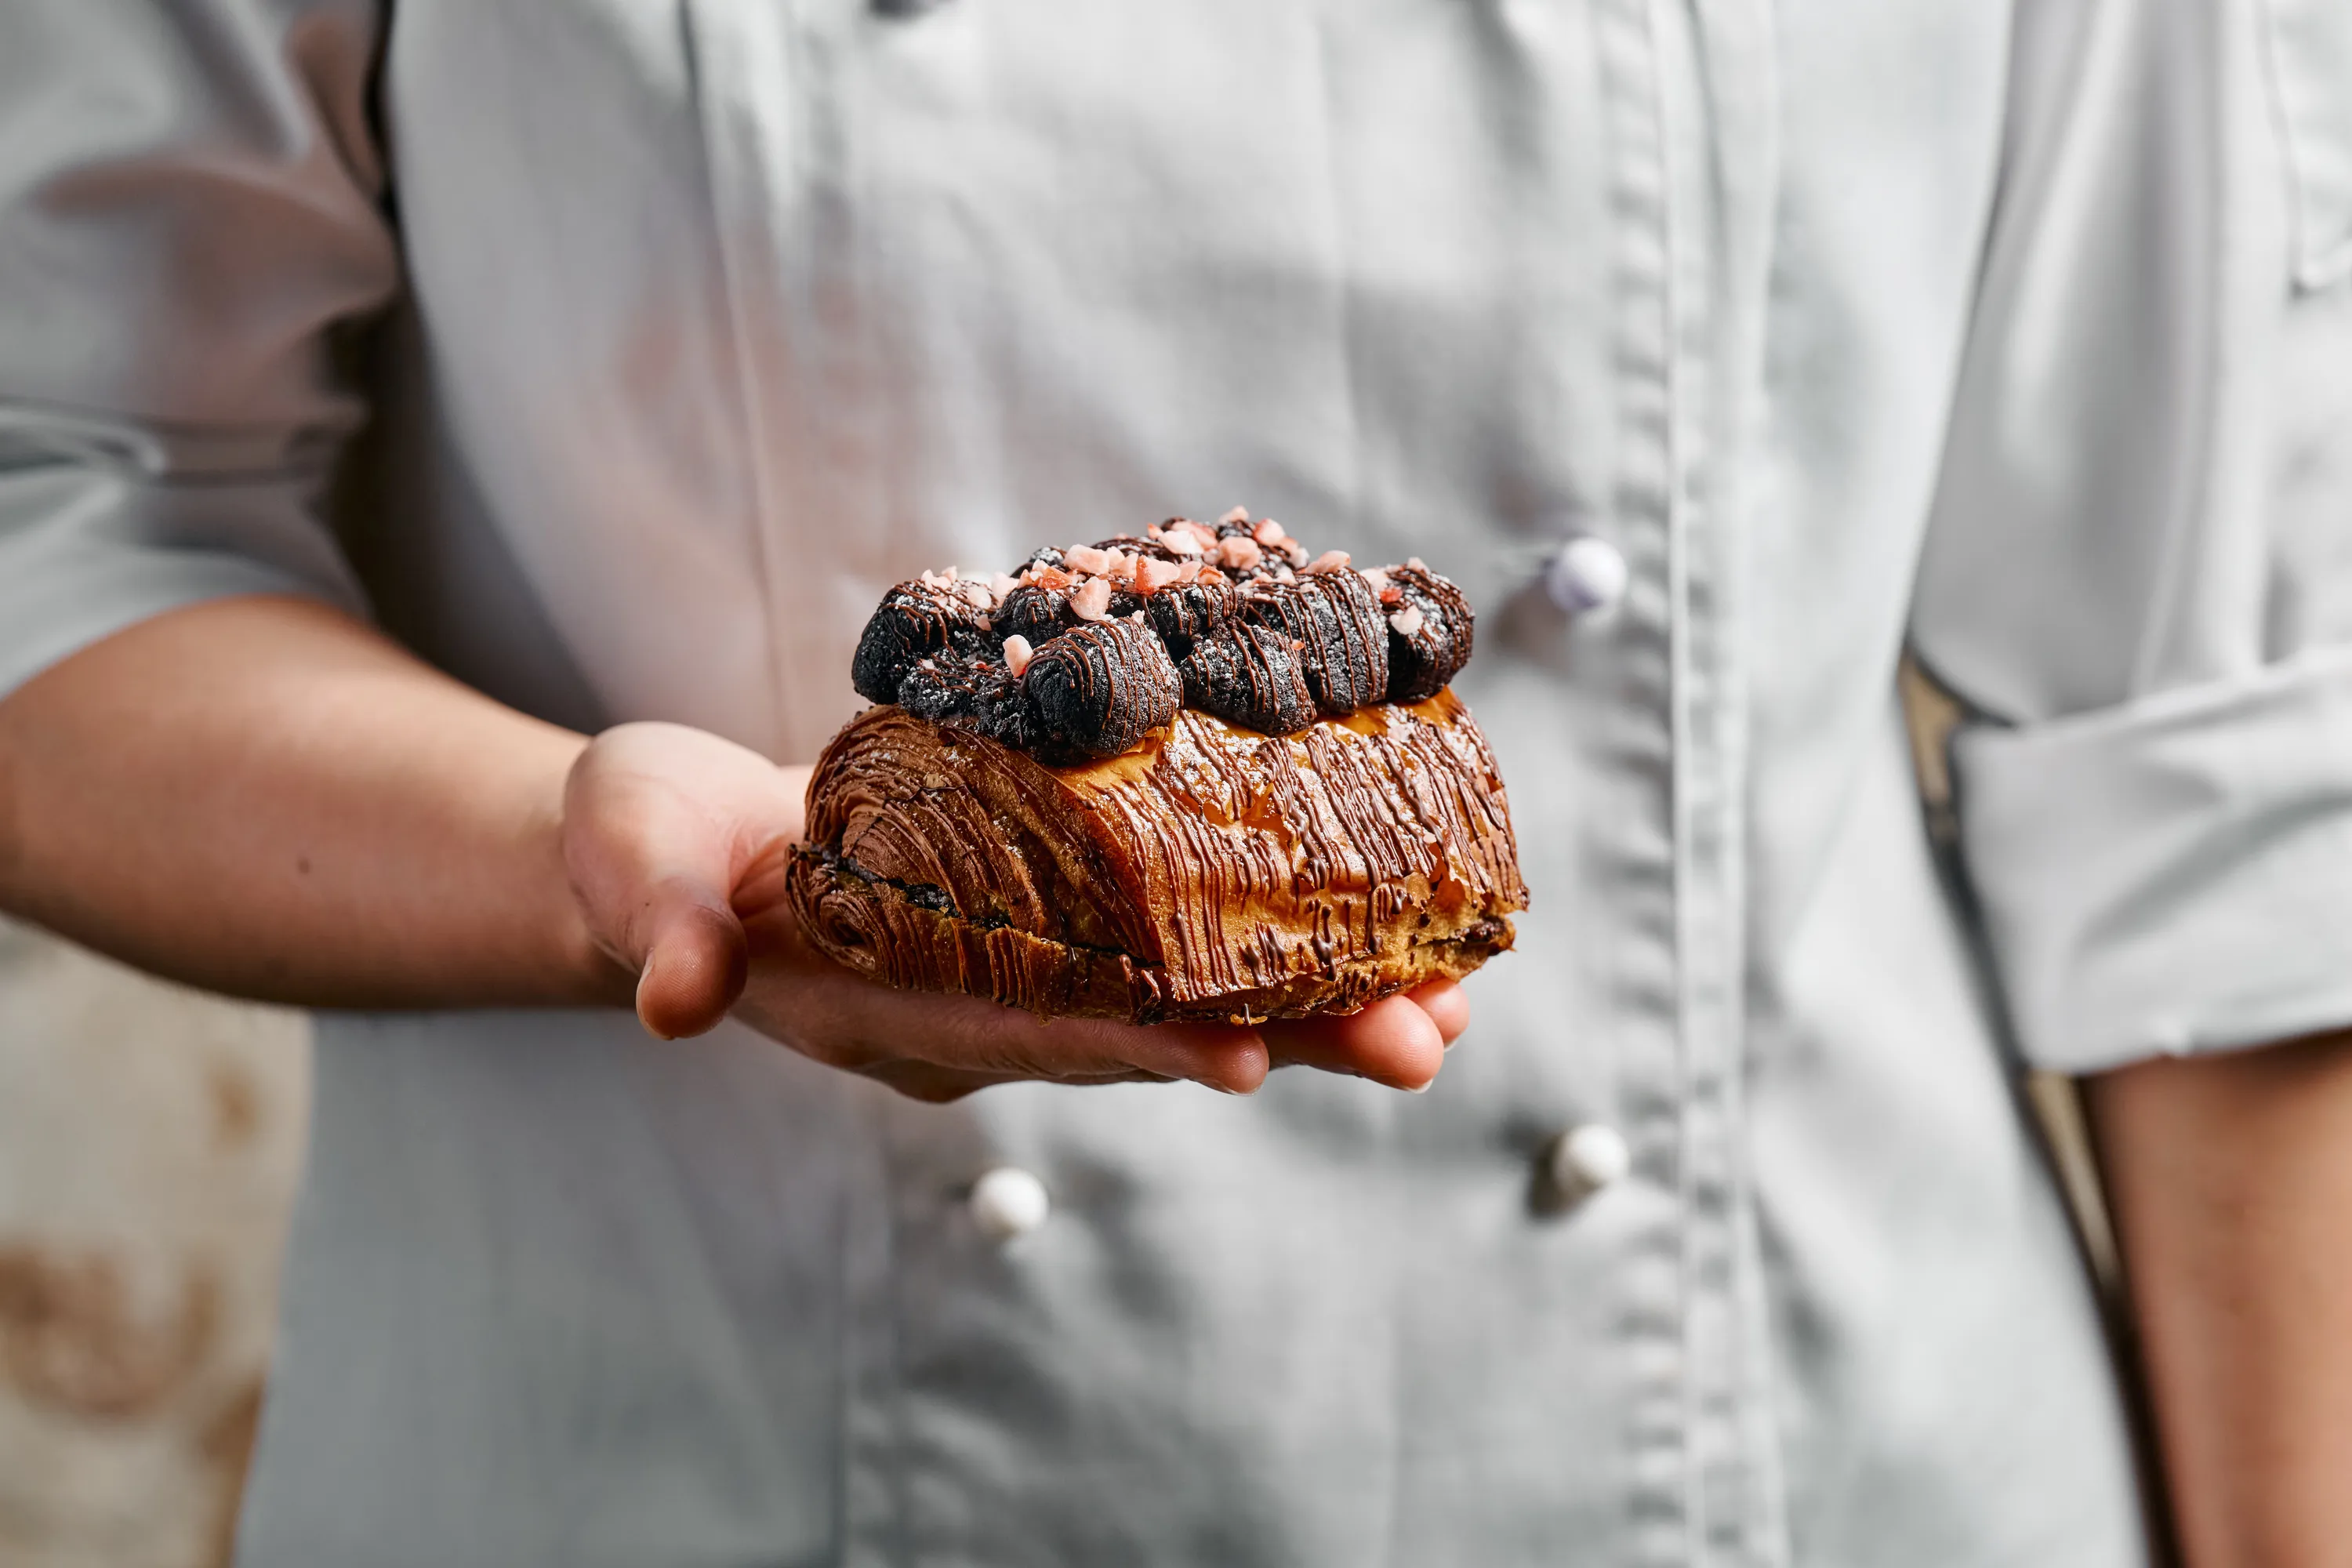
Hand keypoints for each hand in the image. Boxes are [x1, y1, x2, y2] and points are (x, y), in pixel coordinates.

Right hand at [562, 721, 1464, 1100]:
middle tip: (1419, 1040)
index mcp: (886, 1009)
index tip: (1242, 1057)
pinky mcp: (1049, 925)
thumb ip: (657, 925)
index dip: (1129, 1045)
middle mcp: (975, 1014)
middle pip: (1139, 1034)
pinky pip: (1173, 940)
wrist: (680, 846)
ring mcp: (1019, 977)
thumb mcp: (630, 865)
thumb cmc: (649, 849)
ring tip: (1443, 1002)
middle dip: (1280, 1037)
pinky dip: (1269, 932)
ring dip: (1311, 1001)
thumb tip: (672, 996)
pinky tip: (1374, 917)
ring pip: (1180, 999)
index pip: (1022, 1037)